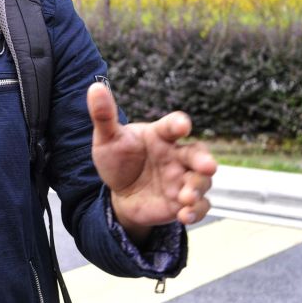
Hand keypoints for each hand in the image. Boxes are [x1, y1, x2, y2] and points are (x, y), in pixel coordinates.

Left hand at [88, 82, 216, 240]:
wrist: (119, 193)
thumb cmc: (118, 159)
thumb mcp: (107, 139)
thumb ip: (104, 116)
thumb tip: (94, 87)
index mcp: (160, 135)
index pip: (173, 126)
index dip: (179, 124)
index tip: (182, 126)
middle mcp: (176, 156)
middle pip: (198, 154)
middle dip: (204, 161)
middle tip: (207, 166)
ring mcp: (182, 179)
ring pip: (201, 181)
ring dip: (197, 189)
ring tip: (185, 197)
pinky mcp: (182, 202)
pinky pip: (199, 207)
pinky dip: (195, 211)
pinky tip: (184, 215)